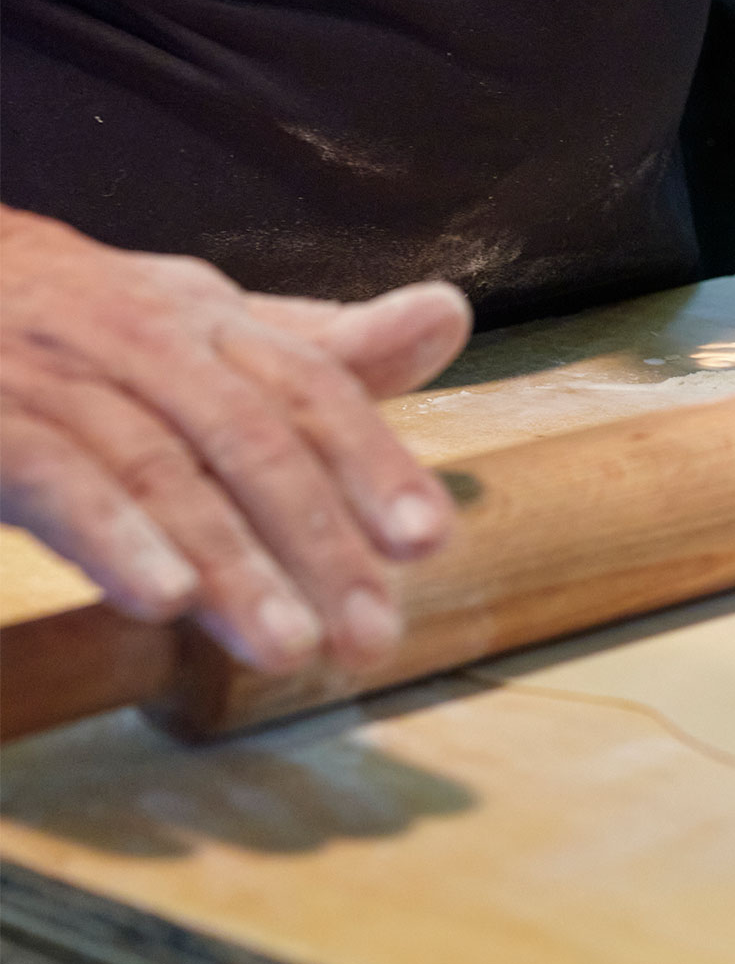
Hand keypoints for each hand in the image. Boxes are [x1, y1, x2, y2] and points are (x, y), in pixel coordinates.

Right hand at [0, 206, 471, 673]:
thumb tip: (449, 315)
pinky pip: (58, 478)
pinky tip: (167, 600)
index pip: (312, 387)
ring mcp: (55, 376)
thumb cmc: (83, 328)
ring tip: (289, 647)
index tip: (431, 539)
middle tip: (371, 636)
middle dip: (320, 541)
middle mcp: (139, 336)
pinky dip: (115, 537)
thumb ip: (325, 349)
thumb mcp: (205, 328)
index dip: (374, 461)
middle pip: (251, 439)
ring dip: (232, 564)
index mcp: (206, 317)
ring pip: (164, 470)